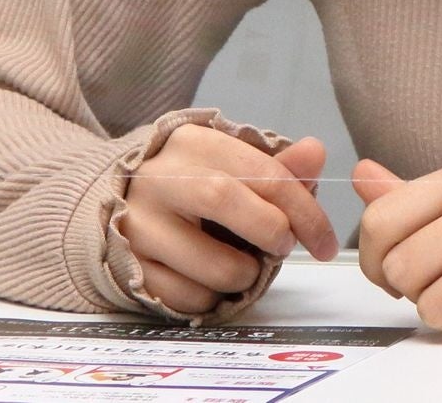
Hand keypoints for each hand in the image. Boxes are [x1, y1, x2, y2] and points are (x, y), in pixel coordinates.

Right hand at [119, 128, 336, 316]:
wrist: (117, 203)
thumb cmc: (188, 184)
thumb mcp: (228, 164)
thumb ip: (275, 164)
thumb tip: (316, 153)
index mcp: (191, 143)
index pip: (262, 171)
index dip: (304, 210)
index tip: (323, 239)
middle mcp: (158, 179)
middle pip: (226, 200)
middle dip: (271, 232)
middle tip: (282, 248)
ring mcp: (139, 225)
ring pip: (215, 265)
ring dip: (245, 274)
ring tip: (241, 264)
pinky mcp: (131, 268)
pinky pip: (191, 298)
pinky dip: (212, 297)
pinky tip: (205, 276)